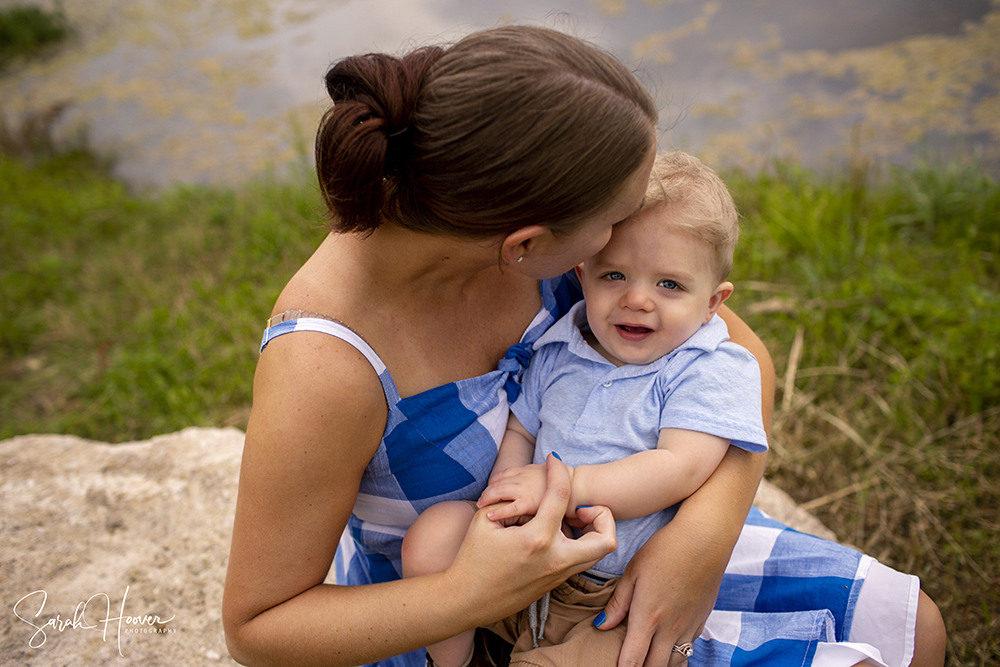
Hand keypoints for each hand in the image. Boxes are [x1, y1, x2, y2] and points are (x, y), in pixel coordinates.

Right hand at [446, 455, 616, 625]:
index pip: (561, 495)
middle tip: (580, 507)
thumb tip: (524, 488)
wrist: (468, 601)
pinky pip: (581, 560)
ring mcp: (559, 574)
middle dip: (601, 515)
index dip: (557, 470)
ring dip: (594, 531)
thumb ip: (508, 500)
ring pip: (598, 553)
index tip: (553, 461)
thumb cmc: (472, 560)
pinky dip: (579, 543)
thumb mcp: (484, 522)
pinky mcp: (555, 583)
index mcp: (538, 538)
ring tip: (571, 518)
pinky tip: (556, 533)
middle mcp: (556, 558)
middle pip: (606, 537)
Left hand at [593, 518, 720, 666]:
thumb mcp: (633, 571)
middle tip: (628, 663)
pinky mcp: (701, 620)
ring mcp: (688, 626)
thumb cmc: (665, 550)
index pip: (632, 661)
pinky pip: (689, 649)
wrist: (705, 539)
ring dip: (659, 665)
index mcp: (648, 617)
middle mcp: (670, 628)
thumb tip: (601, 625)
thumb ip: (618, 603)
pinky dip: (677, 655)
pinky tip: (668, 649)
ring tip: (647, 659)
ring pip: (674, 663)